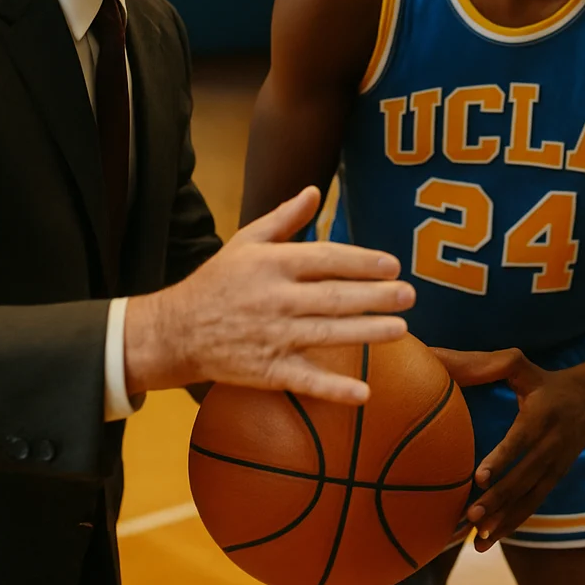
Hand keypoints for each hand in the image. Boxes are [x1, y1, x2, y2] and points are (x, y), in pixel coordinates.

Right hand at [125, 186, 414, 403]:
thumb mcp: (246, 242)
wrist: (175, 332)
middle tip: (409, 294)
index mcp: (272, 264)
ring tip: (401, 329)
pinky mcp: (267, 370)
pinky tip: (364, 392)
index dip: (362, 261)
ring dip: (366, 333)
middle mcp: (275, 299)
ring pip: (327, 334)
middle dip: (375, 296)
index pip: (326, 259)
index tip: (393, 264)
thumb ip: (284, 219)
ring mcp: (272, 337)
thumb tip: (315, 192)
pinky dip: (334, 388)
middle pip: (334, 297)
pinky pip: (306, 380)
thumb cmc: (217, 282)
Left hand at [431, 348, 584, 548]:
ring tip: (478, 536)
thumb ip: (482, 363)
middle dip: (499, 499)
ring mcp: (556, 465)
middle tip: (471, 515)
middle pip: (524, 476)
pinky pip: (534, 504)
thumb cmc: (544, 381)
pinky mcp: (556, 478)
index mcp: (542, 415)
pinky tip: (490, 540)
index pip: (521, 440)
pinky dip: (513, 523)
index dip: (502, 459)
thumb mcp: (520, 366)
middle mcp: (552, 443)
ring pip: (530, 497)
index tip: (480, 477)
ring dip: (505, 519)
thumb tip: (434, 356)